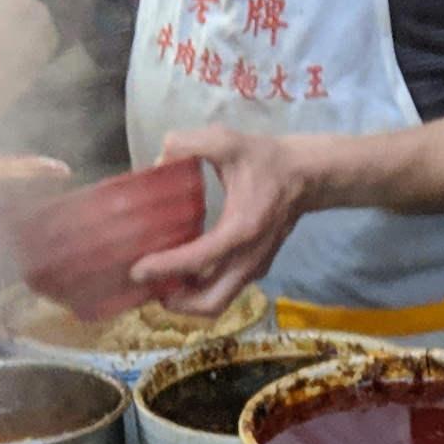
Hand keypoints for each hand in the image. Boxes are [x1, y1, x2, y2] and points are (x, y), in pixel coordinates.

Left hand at [133, 124, 325, 312]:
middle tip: (148, 288)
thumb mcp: (228, 140)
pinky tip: (183, 273)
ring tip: (161, 285)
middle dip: (178, 303)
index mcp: (242, 228)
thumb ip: (191, 143)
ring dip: (188, 301)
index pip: (200, 259)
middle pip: (212, 301)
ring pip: (219, 301)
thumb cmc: (266, 159)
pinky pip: (226, 290)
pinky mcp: (256, 268)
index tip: (137, 269)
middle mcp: (250, 257)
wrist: (305, 176)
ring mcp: (255, 267)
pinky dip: (202, 290)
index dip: (166, 267)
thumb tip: (160, 159)